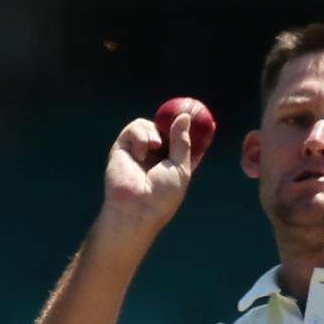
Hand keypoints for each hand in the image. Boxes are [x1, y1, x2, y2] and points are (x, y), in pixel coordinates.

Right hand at [101, 113, 193, 232]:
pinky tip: (140, 153)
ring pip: (148, 125)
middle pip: (164, 129)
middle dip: (171, 123)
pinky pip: (133, 129)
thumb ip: (182, 142)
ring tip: (155, 145)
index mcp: (172, 164)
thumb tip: (184, 117)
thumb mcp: (180, 168)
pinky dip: (140, 135)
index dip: (189, 130)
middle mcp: (155, 157)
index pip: (182, 141)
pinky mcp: (123, 148)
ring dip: (154, 131)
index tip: (200, 118)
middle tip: (179, 116)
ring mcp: (139, 152)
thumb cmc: (162, 195)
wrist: (136, 208)